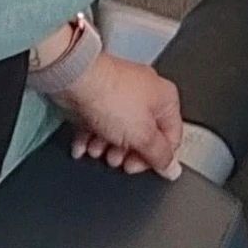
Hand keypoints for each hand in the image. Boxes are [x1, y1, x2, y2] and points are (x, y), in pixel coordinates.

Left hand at [54, 52, 183, 180]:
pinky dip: (91, 137)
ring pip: (118, 131)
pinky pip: (98, 123)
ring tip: (96, 149)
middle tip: (116, 159)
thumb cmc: (110, 97)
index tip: (137, 167)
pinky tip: (82, 145)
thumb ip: (159, 155)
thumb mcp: (143, 136)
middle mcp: (146, 92)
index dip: (155, 158)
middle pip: (142, 136)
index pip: (170, 138)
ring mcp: (121, 93)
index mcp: (165, 98)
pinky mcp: (98, 95)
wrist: (76, 79)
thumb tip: (172, 168)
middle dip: (126, 153)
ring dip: (105, 147)